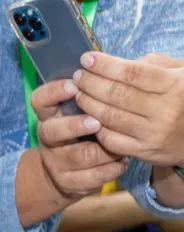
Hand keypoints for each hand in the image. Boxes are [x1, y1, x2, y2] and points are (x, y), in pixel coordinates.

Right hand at [31, 78, 126, 201]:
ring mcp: (56, 162)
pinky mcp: (68, 182)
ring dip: (105, 151)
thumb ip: (90, 95)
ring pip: (80, 156)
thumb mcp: (80, 112)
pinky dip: (112, 169)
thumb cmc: (82, 134)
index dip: (54, 92)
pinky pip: (93, 177)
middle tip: (95, 123)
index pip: (40, 100)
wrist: (66, 175)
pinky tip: (122, 162)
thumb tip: (112, 73)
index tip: (73, 85)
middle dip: (74, 126)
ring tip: (121, 147)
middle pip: (52, 131)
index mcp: (50, 116)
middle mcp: (48, 139)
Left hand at [75, 52, 183, 167]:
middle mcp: (164, 110)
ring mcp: (152, 133)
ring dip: (88, 104)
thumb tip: (119, 64)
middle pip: (117, 94)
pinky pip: (111, 140)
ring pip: (110, 117)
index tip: (87, 59)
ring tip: (78, 93)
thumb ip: (154, 64)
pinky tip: (88, 117)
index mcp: (174, 86)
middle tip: (78, 76)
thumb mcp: (180, 74)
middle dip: (91, 83)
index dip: (106, 65)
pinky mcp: (143, 151)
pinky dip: (96, 128)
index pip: (133, 73)